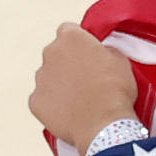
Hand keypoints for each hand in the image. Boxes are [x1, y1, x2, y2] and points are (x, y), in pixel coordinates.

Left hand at [30, 22, 139, 151]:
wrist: (104, 125)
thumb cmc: (115, 91)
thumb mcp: (120, 59)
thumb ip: (103, 49)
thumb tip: (98, 53)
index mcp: (70, 38)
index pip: (68, 31)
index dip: (79, 42)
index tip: (87, 53)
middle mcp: (50, 53)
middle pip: (56, 53)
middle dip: (67, 62)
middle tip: (85, 78)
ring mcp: (40, 78)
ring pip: (48, 76)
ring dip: (59, 83)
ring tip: (79, 99)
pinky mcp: (34, 101)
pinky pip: (42, 99)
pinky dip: (52, 104)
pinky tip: (69, 111)